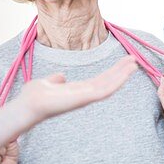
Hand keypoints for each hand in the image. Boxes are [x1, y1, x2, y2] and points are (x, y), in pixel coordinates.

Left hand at [19, 56, 137, 121]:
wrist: (28, 103)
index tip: (121, 62)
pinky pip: (106, 90)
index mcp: (77, 90)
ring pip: (110, 85)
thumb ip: (55, 80)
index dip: (111, 71)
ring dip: (122, 75)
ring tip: (134, 63)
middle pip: (107, 81)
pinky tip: (127, 71)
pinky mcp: (86, 98)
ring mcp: (86, 97)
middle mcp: (84, 95)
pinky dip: (118, 81)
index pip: (99, 80)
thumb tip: (61, 76)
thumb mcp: (47, 83)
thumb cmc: (33, 96)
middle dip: (120, 71)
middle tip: (134, 60)